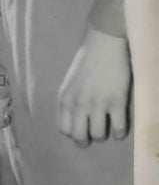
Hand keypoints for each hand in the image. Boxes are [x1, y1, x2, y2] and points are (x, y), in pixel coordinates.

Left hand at [58, 27, 131, 147]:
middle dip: (86, 141)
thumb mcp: (70, 82)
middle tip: (93, 136)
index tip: (81, 129)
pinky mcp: (117, 102)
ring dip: (104, 135)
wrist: (104, 43)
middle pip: (79, 137)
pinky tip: (120, 129)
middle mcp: (79, 104)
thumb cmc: (86, 60)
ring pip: (98, 135)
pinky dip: (120, 133)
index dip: (73, 133)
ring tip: (108, 129)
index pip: (64, 129)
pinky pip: (119, 128)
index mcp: (65, 99)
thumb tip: (75, 120)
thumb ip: (71, 100)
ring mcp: (98, 104)